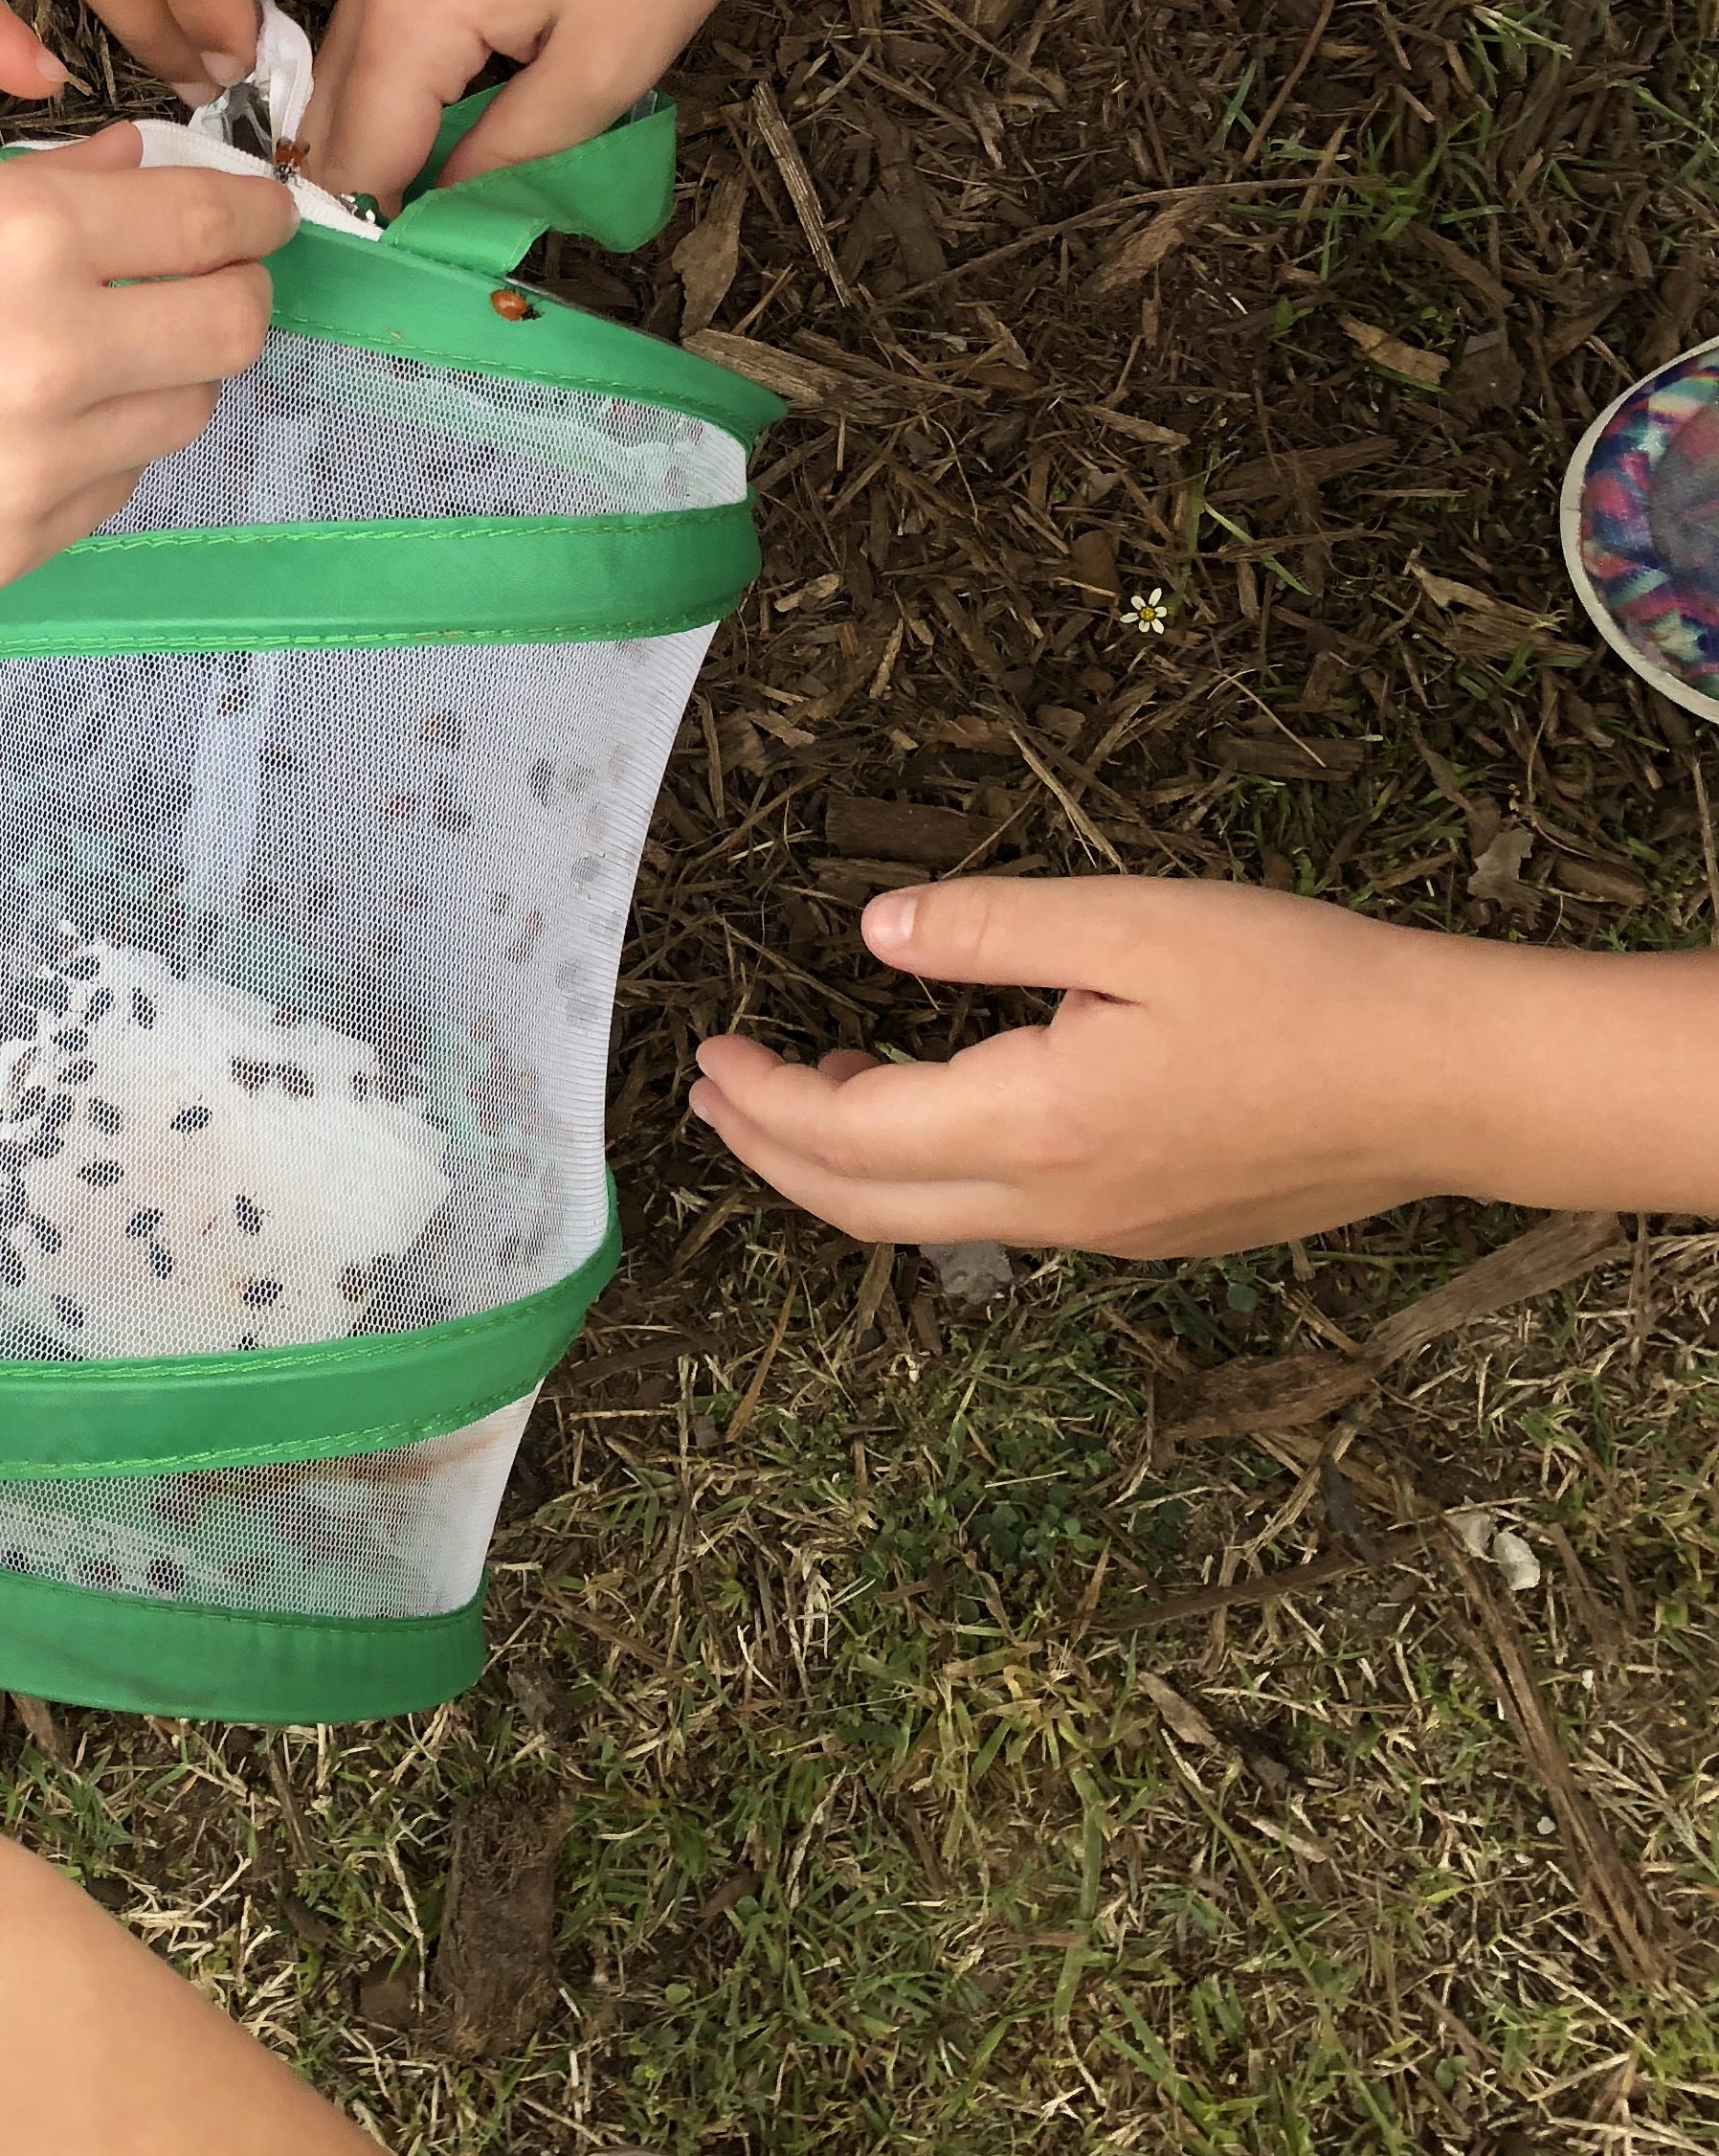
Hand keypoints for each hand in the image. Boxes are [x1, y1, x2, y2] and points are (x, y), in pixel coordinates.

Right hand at [0, 124, 288, 612]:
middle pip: (235, 328)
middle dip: (227, 295)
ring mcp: (31, 466)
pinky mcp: (6, 550)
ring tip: (53, 358)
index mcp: (14, 233)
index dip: (255, 212)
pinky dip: (83, 455)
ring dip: (150, 378)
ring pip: (181, 414)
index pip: (216, 220)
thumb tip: (141, 168)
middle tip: (188, 283)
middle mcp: (46, 350)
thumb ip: (37, 189)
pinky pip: (107, 490)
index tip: (259, 213)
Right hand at [302, 0, 786, 210]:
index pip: (355, 164)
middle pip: (331, 124)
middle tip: (444, 247)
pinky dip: (403, 89)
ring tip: (458, 187)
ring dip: (390, 140)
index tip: (428, 280)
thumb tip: (446, 217)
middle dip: (377, 192)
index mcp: (408, 12)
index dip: (387, 233)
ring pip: (348, 81)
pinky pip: (375, 36)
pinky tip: (463, 116)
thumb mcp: (599, 76)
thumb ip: (506, 161)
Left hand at [688, 875, 1607, 1259]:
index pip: (847, 1135)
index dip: (761, 1099)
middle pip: (866, 1208)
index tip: (710, 1051)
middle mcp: (1056, 1206)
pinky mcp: (1149, 1231)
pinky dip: (930, 1173)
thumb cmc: (1301, 986)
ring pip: (931, 1222)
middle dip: (772, 1153)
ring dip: (849, 1167)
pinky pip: (1001, 1217)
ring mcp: (1105, 1233)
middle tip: (717, 1092)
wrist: (1446, 1082)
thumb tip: (873, 932)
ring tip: (807, 1090)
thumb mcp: (1132, 922)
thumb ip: (989, 928)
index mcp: (1035, 1126)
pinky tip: (938, 1105)